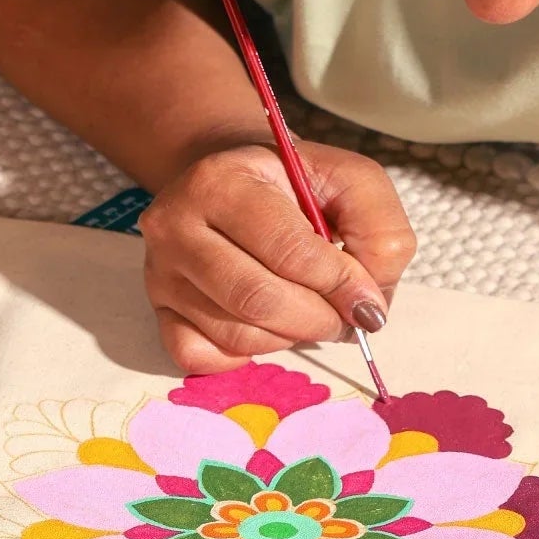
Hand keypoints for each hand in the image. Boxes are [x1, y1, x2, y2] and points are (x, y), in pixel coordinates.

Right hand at [140, 139, 416, 371]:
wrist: (237, 180)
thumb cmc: (298, 185)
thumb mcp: (351, 182)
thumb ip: (379, 232)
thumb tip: (367, 307)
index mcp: (221, 180)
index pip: (288, 251)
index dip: (339, 285)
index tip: (368, 301)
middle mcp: (176, 224)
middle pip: (257, 299)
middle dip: (317, 319)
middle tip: (343, 317)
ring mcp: (161, 272)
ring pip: (235, 334)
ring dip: (290, 337)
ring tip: (309, 313)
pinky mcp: (159, 310)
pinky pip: (201, 358)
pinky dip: (245, 356)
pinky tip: (267, 328)